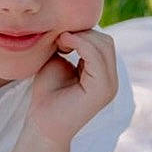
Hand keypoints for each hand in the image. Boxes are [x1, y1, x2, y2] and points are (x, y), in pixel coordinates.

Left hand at [25, 29, 117, 147]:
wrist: (41, 124)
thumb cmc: (47, 94)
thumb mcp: (59, 62)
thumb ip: (70, 45)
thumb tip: (73, 27)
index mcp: (103, 74)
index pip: (103, 42)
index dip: (83, 32)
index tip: (59, 36)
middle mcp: (111, 80)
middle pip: (106, 41)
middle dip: (83, 33)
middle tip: (59, 39)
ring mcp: (109, 86)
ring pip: (104, 46)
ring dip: (80, 37)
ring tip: (59, 43)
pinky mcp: (101, 91)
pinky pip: (96, 57)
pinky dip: (80, 44)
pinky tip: (63, 45)